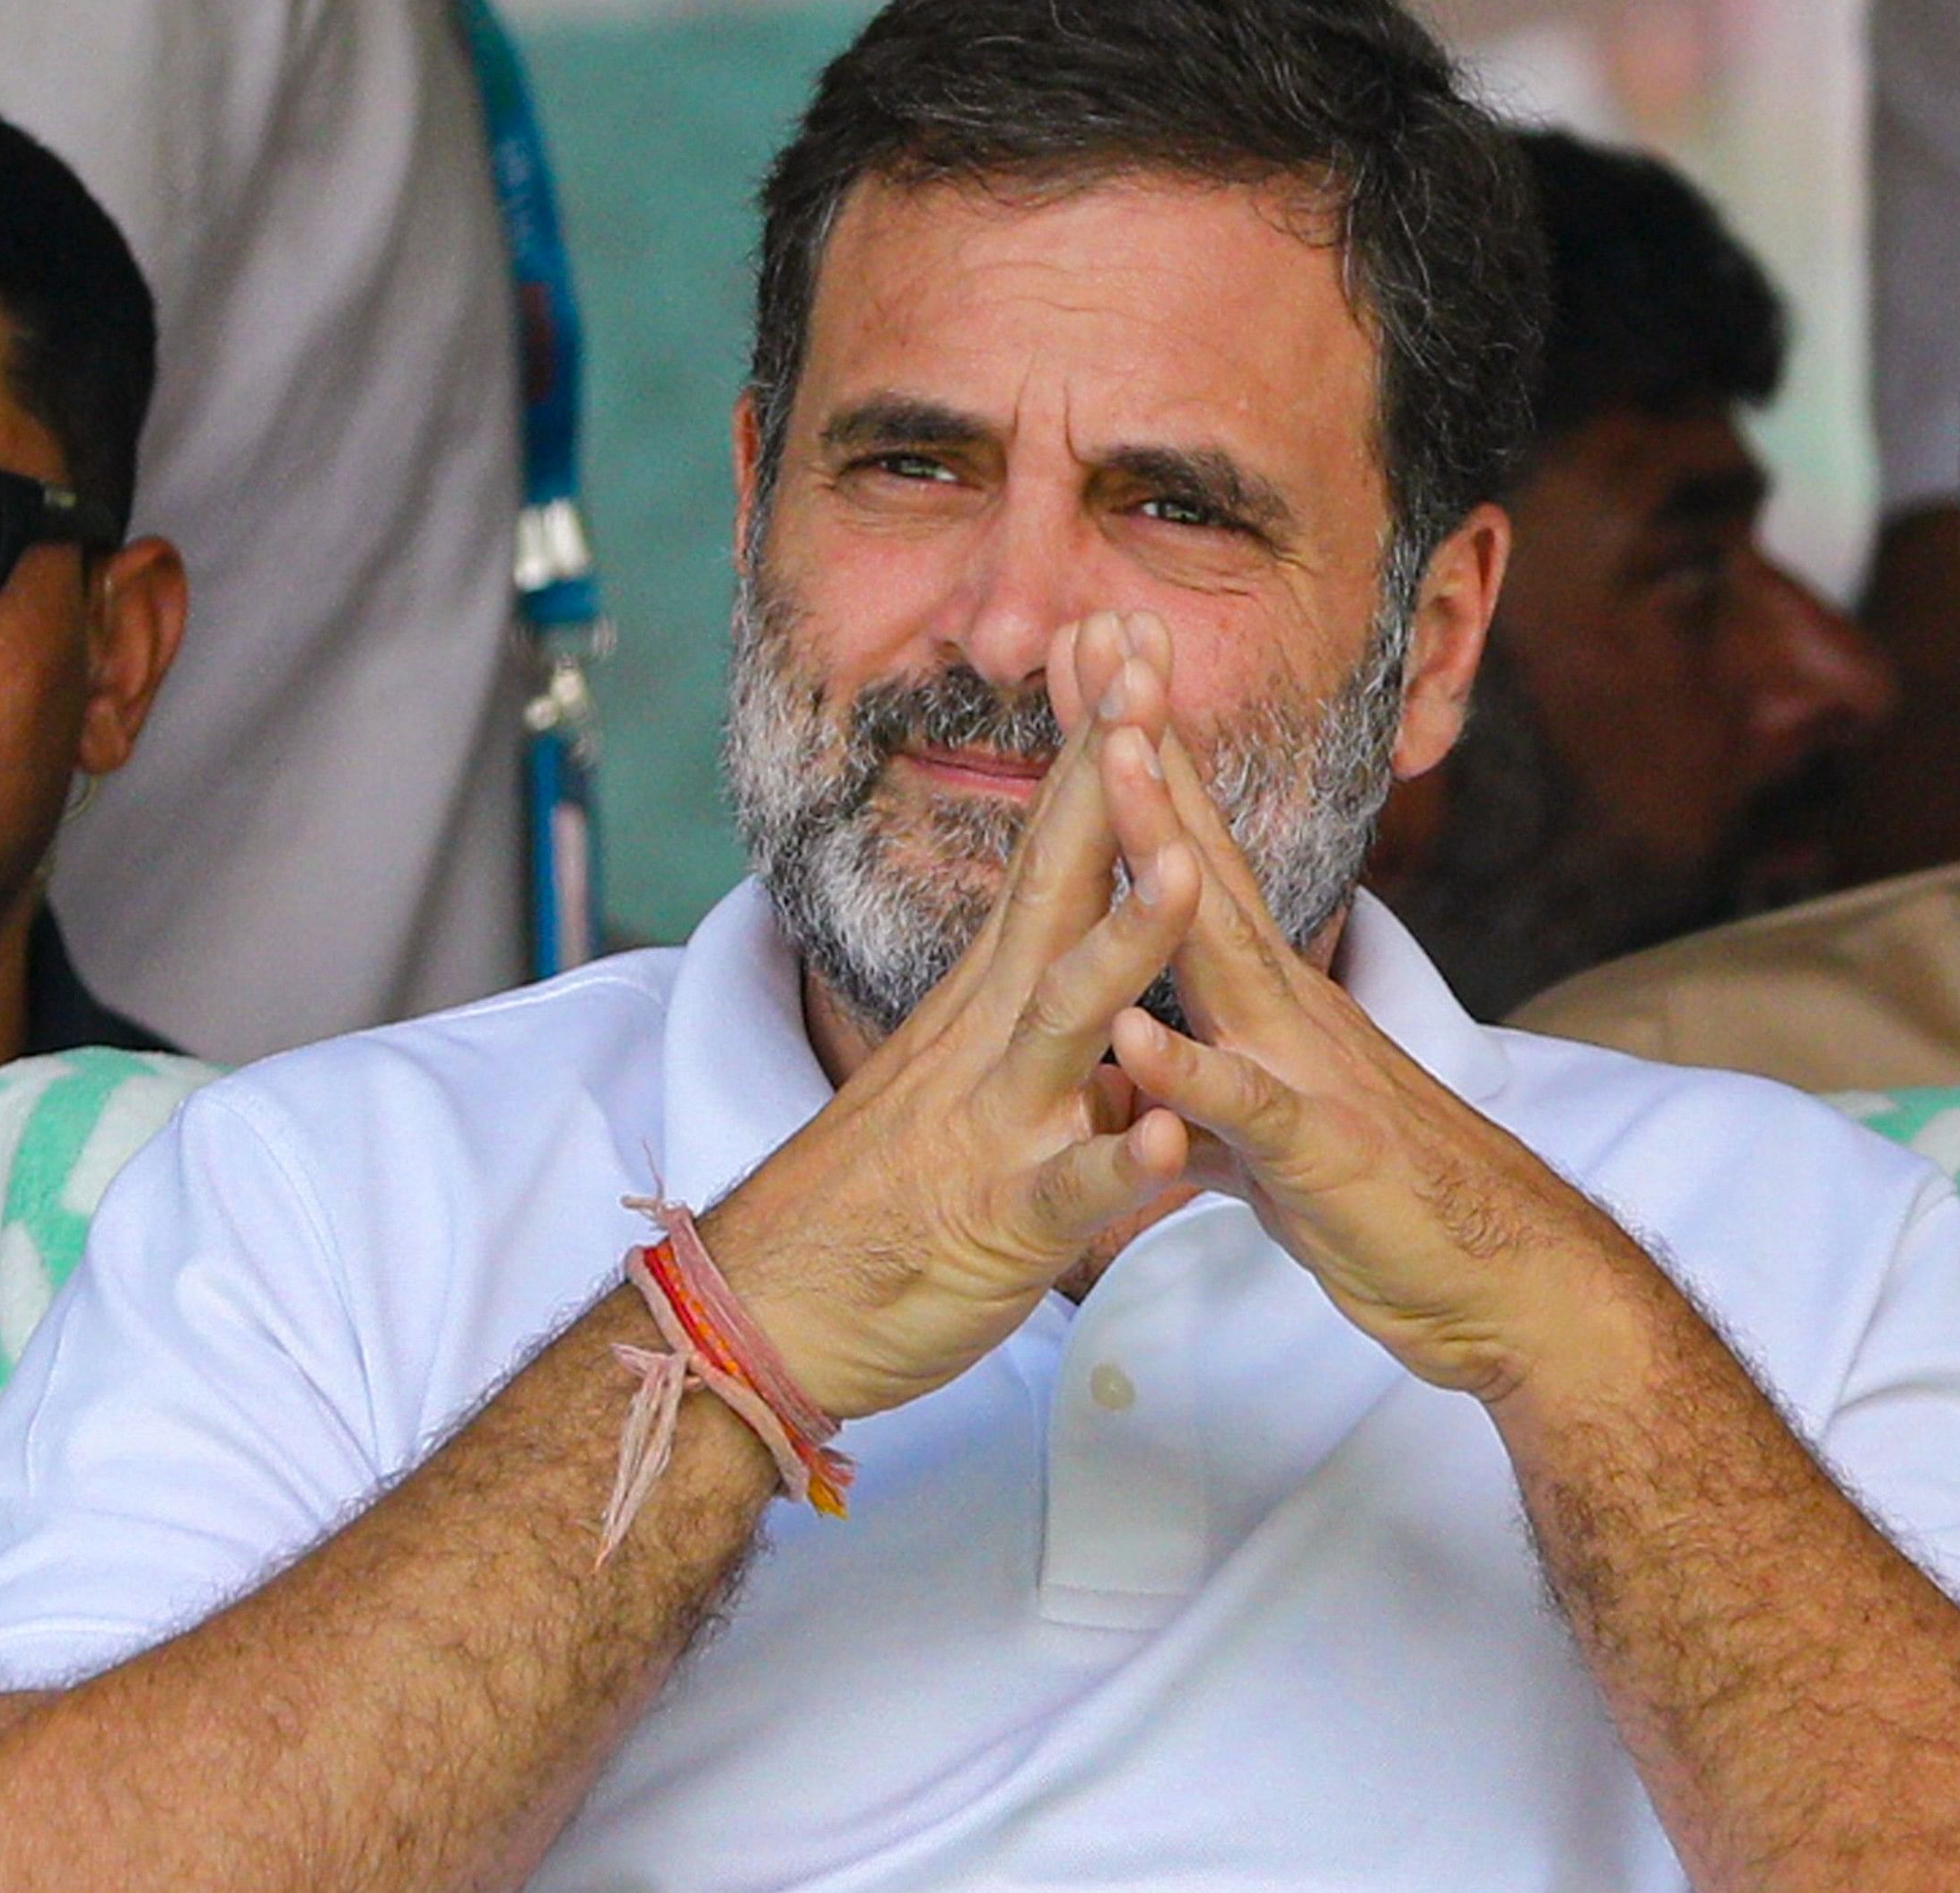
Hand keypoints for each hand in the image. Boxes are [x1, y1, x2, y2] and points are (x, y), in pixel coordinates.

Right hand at [702, 613, 1209, 1419]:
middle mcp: (992, 1036)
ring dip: (1127, 943)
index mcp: (991, 998)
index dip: (1096, 747)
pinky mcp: (1000, 1225)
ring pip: (1070, 1020)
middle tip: (1147, 674)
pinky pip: (1063, 1192)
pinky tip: (1159, 1143)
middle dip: (1109, 781)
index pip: (1051, 849)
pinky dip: (1111, 1167)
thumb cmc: (878, 1201)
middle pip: (1057, 887)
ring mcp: (996, 1123)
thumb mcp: (970, 1081)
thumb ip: (1044, 1021)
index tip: (1126, 644)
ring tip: (1187, 870)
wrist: (771, 1314)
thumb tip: (1104, 960)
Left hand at [1096, 662, 1636, 1402]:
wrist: (1500, 1284)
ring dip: (1166, 856)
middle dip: (1149, 752)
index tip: (1096, 669)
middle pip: (1200, 861)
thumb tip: (1148, 1070)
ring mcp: (1304, 1069)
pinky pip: (1246, 1108)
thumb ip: (1205, 1088)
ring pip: (1223, 948)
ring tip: (1113, 765)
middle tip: (1104, 642)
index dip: (1140, 765)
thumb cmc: (1382, 1203)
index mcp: (1261, 998)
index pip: (1189, 860)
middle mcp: (1283, 1007)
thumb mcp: (1269, 1133)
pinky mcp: (1316, 1155)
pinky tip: (1136, 1034)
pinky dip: (1191, 1073)